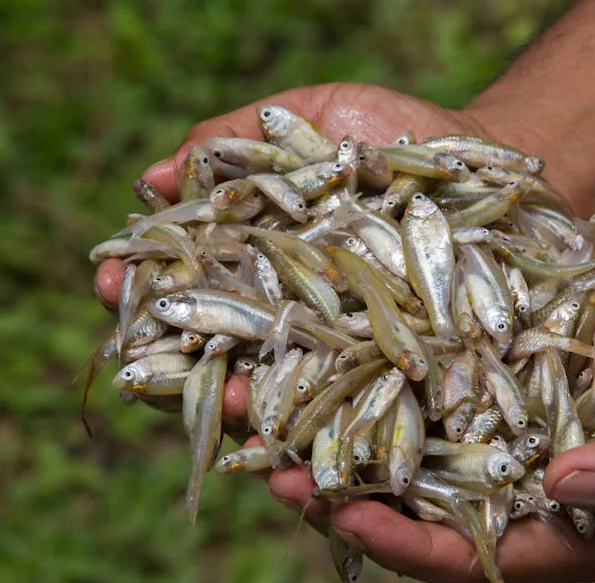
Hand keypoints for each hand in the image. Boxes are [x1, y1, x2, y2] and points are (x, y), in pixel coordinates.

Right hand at [93, 82, 495, 418]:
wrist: (484, 167)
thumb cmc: (393, 135)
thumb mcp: (315, 115)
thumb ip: (238, 143)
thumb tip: (154, 177)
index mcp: (256, 261)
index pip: (183, 284)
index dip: (143, 286)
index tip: (110, 278)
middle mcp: (287, 316)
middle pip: (216, 355)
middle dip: (174, 364)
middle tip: (140, 366)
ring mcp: (337, 353)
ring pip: (275, 400)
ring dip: (244, 412)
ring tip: (229, 407)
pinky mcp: (391, 381)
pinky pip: (351, 420)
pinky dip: (324, 439)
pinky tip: (302, 455)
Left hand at [267, 233, 594, 582]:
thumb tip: (570, 487)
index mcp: (562, 520)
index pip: (472, 553)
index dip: (409, 544)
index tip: (348, 519)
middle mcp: (510, 474)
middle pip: (416, 500)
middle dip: (344, 493)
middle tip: (274, 476)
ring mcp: (490, 414)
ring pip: (401, 434)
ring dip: (334, 426)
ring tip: (266, 412)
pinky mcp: (479, 357)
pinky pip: (415, 367)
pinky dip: (365, 359)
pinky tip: (313, 339)